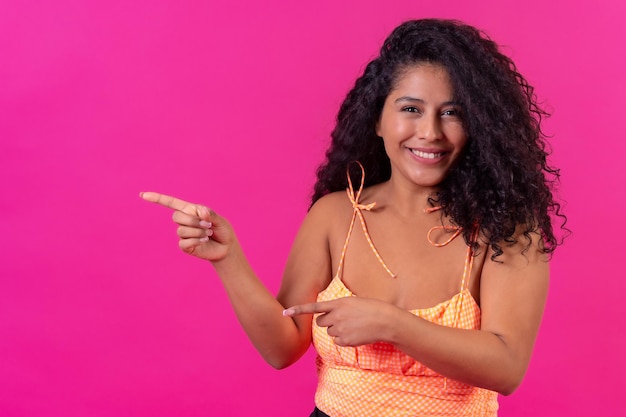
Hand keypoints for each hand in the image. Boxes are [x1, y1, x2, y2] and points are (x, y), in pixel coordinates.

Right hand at [140, 192, 234, 261]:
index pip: (171, 203)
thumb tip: (199, 211)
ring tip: (208, 234)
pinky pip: (184, 242)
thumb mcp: (220, 220)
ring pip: (181, 230)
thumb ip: (210, 214)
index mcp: (190, 210)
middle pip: (176, 217)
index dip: (157, 198)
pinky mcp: (185, 246)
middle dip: (193, 221)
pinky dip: (196, 240)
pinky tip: (204, 241)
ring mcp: (183, 234)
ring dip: (197, 232)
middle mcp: (184, 221)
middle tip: (208, 225)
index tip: (143, 195)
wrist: (226, 247)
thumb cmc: (222, 230)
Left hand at [283, 297, 397, 346]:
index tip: (285, 313)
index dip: (298, 310)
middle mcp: (336, 316)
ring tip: (353, 326)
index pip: (314, 307)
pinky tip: (356, 334)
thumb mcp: (354, 301)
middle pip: (320, 322)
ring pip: (330, 332)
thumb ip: (340, 306)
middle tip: (342, 320)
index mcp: (338, 303)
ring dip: (337, 330)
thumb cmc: (373, 308)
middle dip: (327, 322)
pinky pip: (338, 341)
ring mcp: (340, 329)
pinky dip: (345, 339)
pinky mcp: (345, 341)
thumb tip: (330, 315)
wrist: (386, 321)